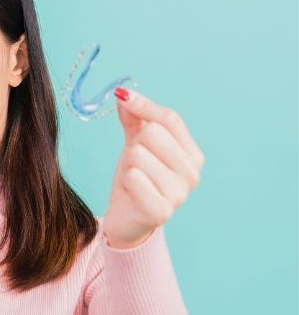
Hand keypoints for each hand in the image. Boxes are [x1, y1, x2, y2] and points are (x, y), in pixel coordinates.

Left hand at [102, 88, 204, 248]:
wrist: (125, 220)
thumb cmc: (135, 180)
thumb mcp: (136, 145)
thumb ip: (134, 119)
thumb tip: (123, 94)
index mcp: (192, 155)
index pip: (170, 119)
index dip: (143, 105)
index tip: (122, 97)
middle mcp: (192, 173)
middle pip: (153, 133)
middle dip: (134, 145)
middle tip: (134, 165)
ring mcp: (179, 194)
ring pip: (138, 154)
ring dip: (128, 166)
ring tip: (133, 181)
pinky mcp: (160, 210)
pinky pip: (133, 176)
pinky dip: (125, 182)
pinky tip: (131, 194)